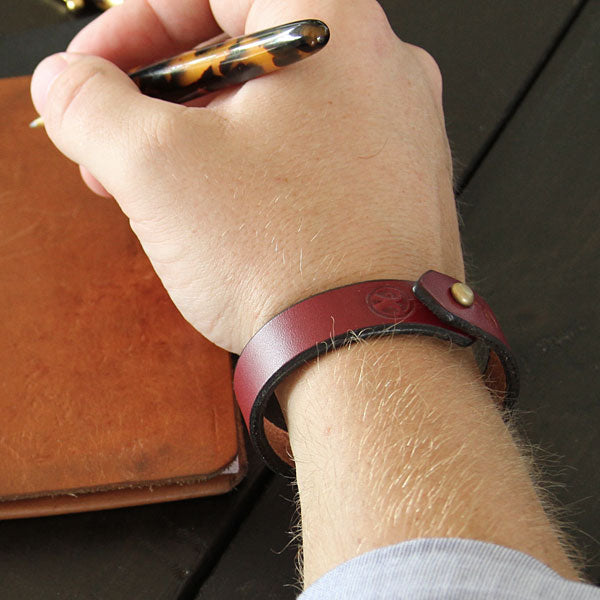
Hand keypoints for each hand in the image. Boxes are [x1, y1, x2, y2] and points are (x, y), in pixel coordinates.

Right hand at [31, 0, 460, 352]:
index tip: (97, 72)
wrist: (369, 355)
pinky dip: (256, 174)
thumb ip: (92, 106)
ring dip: (206, 141)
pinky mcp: (394, 189)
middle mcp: (382, 71)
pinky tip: (228, 216)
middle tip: (119, 140)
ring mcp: (397, 134)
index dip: (135, 25)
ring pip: (275, 112)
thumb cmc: (294, 262)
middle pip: (243, 52)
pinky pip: (310, 160)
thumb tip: (68, 85)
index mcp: (332, 26)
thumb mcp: (157, 168)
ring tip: (164, 191)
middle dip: (163, 96)